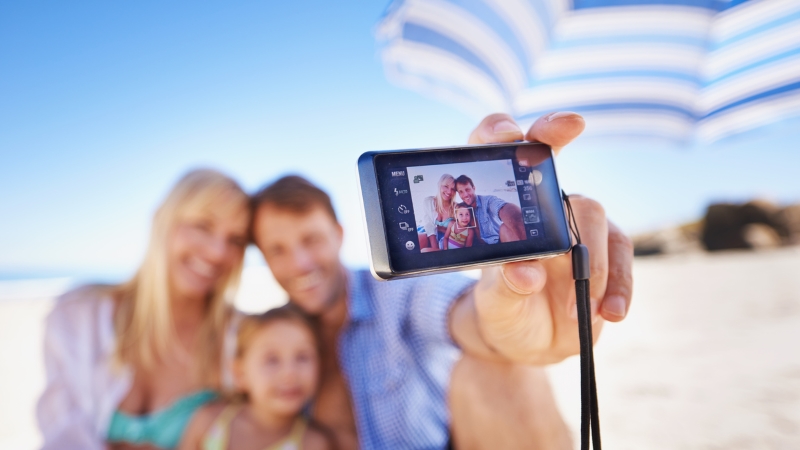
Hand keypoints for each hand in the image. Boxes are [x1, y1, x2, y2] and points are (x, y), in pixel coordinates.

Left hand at [461, 113, 632, 363]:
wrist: (528, 342)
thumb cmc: (503, 313)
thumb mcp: (495, 306)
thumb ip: (505, 289)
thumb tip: (525, 274)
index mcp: (503, 211)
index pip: (499, 158)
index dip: (501, 133)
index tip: (511, 132)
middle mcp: (542, 209)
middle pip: (558, 179)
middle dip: (563, 173)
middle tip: (572, 147)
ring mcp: (578, 228)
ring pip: (594, 218)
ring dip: (590, 264)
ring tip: (575, 310)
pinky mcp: (608, 253)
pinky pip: (622, 257)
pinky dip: (620, 286)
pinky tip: (611, 313)